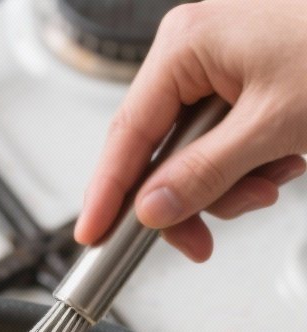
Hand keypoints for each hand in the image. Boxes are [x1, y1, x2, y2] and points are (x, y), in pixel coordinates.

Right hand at [74, 0, 306, 260]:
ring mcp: (218, 67)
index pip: (128, 134)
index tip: (92, 237)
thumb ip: (205, 174)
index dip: (108, 193)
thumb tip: (153, 209)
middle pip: (160, 152)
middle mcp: (194, 51)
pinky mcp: (242, 84)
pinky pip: (223, 144)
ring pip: (193, 156)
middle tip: (203, 242)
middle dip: (193, 196)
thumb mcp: (272, 128)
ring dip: (231, 185)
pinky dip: (250, 167)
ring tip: (275, 177)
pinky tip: (284, 158)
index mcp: (187, 45)